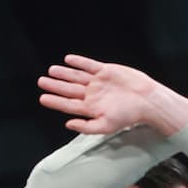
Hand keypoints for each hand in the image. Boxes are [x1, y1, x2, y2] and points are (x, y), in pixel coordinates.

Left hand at [37, 55, 187, 135]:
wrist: (146, 100)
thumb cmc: (128, 115)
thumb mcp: (105, 126)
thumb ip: (86, 127)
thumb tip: (68, 124)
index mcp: (90, 108)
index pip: (67, 105)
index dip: (54, 101)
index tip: (42, 98)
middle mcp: (91, 95)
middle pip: (68, 89)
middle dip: (54, 86)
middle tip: (41, 82)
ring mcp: (98, 82)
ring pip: (76, 76)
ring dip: (63, 73)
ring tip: (51, 70)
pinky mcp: (106, 71)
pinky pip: (89, 65)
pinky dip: (79, 62)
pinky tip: (68, 60)